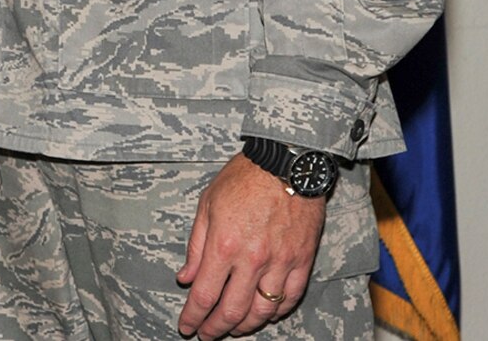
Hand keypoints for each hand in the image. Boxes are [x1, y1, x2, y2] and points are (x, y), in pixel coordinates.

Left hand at [176, 155, 325, 337]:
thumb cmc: (242, 180)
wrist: (286, 164)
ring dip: (246, 325)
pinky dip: (277, 312)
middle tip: (207, 335)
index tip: (187, 327)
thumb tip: (185, 279)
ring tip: (234, 329)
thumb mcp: (206, 206)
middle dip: (217, 328)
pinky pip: (291, 297)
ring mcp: (281, 263)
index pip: (204, 295)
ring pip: (263, 310)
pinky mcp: (303, 261)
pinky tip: (266, 314)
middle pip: (233, 311)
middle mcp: (253, 260)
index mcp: (224, 246)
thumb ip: (196, 247)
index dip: (193, 317)